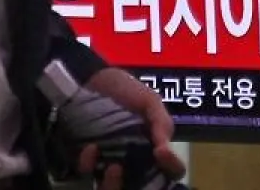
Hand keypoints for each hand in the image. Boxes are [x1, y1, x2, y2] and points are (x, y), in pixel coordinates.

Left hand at [75, 67, 186, 187]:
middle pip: (143, 186)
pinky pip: (89, 175)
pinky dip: (89, 165)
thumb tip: (165, 150)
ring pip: (114, 188)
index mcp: (154, 148)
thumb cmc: (124, 90)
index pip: (171, 170)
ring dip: (113, 184)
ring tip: (112, 167)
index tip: (161, 154)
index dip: (171, 167)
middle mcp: (135, 161)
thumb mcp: (149, 101)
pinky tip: (91, 149)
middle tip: (128, 168)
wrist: (91, 79)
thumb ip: (162, 123)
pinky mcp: (88, 163)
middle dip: (139, 185)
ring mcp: (110, 163)